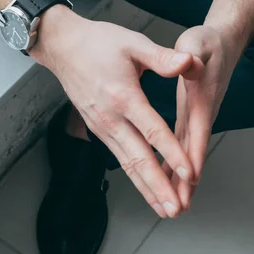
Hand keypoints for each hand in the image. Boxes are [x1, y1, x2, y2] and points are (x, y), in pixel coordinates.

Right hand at [30, 6, 196, 217]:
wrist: (63, 47)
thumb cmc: (99, 43)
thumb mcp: (133, 43)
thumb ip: (162, 58)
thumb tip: (189, 62)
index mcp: (123, 96)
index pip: (153, 131)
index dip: (172, 153)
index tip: (189, 173)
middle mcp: (110, 118)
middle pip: (137, 159)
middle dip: (158, 187)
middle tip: (176, 209)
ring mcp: (101, 127)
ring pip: (127, 164)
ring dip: (146, 188)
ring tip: (164, 209)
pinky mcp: (98, 129)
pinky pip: (119, 157)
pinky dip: (134, 176)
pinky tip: (146, 187)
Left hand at [163, 25, 241, 208]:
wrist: (223, 42)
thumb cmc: (207, 42)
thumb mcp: (197, 43)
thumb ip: (192, 55)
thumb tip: (189, 62)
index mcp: (201, 98)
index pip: (196, 130)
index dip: (193, 154)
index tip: (190, 180)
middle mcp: (202, 114)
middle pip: (193, 153)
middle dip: (185, 182)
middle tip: (177, 209)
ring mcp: (197, 118)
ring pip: (187, 155)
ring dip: (181, 181)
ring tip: (173, 208)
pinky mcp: (191, 118)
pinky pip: (182, 148)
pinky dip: (175, 167)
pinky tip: (166, 183)